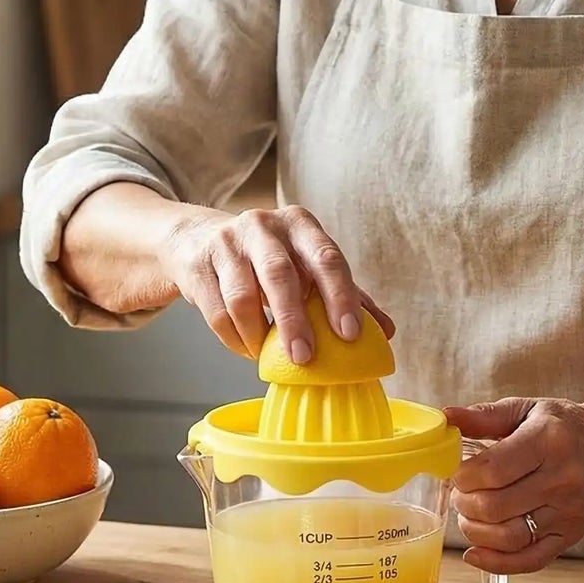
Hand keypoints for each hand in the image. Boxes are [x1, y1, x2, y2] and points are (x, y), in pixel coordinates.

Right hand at [157, 204, 393, 361]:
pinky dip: (235, 339)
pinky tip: (248, 348)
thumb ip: (345, 295)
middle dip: (294, 320)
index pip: (326, 257)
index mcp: (300, 224)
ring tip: (268, 355)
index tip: (350, 334)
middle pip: (280, 274)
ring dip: (258, 335)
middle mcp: (263, 226)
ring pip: (243, 297)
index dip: (341, 295)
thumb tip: (385, 333)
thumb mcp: (306, 266)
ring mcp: (226, 243)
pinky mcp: (198, 265)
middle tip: (305, 358)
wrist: (199, 241)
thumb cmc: (268, 259)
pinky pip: (217, 313)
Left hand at [443, 397, 583, 573]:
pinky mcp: (570, 536)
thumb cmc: (563, 426)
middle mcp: (562, 479)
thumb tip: (446, 417)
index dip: (463, 476)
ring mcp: (568, 512)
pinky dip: (497, 563)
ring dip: (475, 532)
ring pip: (509, 537)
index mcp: (548, 441)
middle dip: (465, 503)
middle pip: (496, 506)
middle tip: (460, 493)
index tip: (455, 472)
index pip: (494, 469)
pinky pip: (530, 560)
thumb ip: (484, 415)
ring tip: (468, 516)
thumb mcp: (525, 409)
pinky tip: (475, 554)